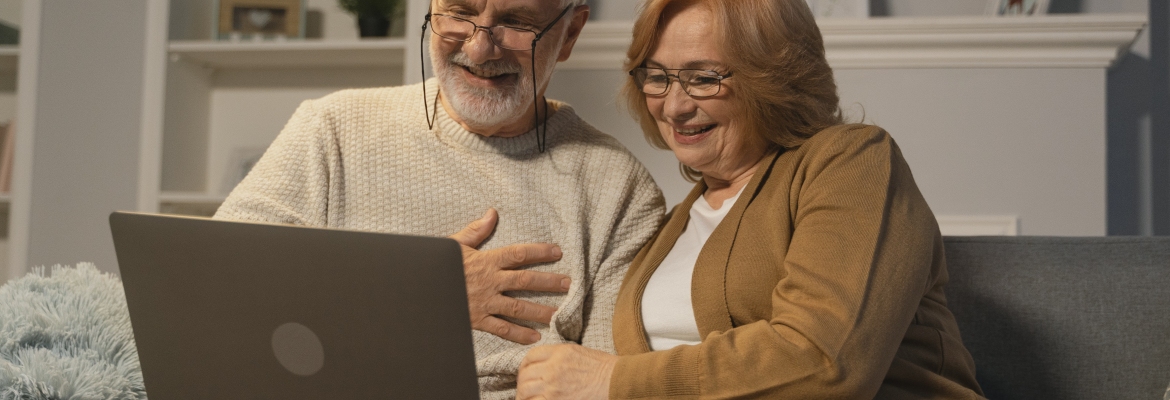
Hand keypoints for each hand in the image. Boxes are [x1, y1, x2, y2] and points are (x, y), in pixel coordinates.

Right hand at [449, 209, 568, 344]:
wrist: (419, 290)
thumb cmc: (436, 266)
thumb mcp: (454, 244)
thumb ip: (476, 230)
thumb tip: (492, 213)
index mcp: (486, 261)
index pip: (518, 254)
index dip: (539, 252)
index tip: (558, 252)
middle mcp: (490, 282)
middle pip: (525, 281)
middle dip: (549, 282)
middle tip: (569, 284)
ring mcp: (485, 303)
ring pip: (518, 307)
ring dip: (541, 311)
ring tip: (560, 314)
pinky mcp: (477, 320)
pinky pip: (501, 329)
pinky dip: (518, 334)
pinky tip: (535, 336)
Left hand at [517, 344, 616, 399]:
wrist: (618, 382)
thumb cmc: (605, 369)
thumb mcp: (580, 353)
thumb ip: (560, 356)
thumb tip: (546, 366)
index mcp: (560, 352)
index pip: (530, 356)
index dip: (524, 366)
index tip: (526, 374)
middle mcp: (553, 367)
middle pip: (525, 374)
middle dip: (522, 383)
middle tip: (524, 391)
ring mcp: (553, 386)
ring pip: (525, 390)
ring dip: (523, 396)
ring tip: (527, 399)